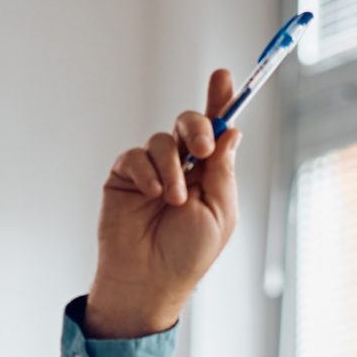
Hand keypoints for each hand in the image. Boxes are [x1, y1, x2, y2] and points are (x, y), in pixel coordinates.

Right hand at [84, 68, 241, 339]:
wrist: (150, 279)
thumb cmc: (189, 254)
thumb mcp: (220, 212)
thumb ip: (223, 170)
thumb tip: (232, 131)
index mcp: (210, 174)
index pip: (217, 130)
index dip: (220, 101)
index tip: (225, 77)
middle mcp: (182, 166)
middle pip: (189, 123)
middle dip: (197, 126)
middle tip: (202, 150)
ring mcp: (152, 170)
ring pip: (162, 140)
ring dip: (172, 167)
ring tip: (174, 200)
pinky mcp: (125, 176)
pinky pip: (135, 155)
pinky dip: (147, 172)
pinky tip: (153, 195)